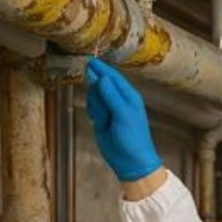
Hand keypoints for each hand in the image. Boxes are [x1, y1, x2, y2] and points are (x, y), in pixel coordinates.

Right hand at [85, 57, 161, 181]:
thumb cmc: (133, 137)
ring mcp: (109, 108)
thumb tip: (102, 77)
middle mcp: (119, 99)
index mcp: (129, 96)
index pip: (113, 76)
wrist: (129, 161)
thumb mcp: (123, 115)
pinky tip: (101, 124)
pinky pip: (91, 107)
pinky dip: (94, 114)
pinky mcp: (101, 117)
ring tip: (105, 121)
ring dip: (96, 107)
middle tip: (105, 112)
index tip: (89, 60)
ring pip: (93, 96)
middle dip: (98, 96)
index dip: (101, 69)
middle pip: (99, 85)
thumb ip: (112, 96)